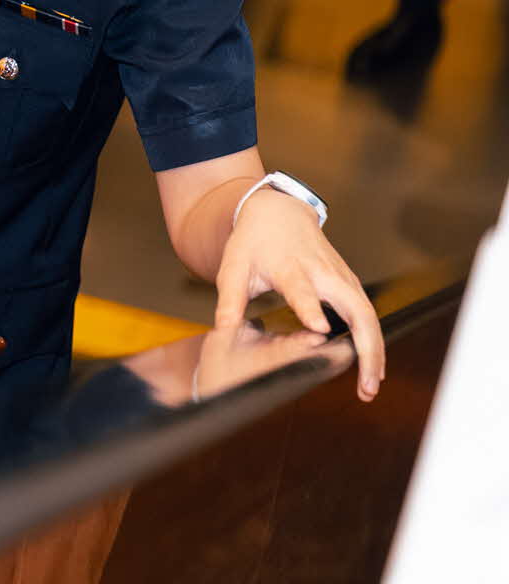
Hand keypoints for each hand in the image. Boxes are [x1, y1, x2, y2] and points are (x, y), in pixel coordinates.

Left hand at [213, 187, 384, 399]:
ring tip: (370, 387)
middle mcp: (323, 274)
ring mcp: (342, 278)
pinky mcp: (351, 284)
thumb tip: (222, 328)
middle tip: (365, 387)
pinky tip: (374, 367)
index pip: (302, 290)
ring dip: (375, 351)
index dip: (311, 307)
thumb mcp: (234, 267)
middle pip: (356, 309)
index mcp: (290, 268)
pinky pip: (368, 315)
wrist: (278, 211)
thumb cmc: (253, 242)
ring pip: (369, 316)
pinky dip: (374, 341)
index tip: (319, 327)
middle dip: (365, 347)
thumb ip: (229, 300)